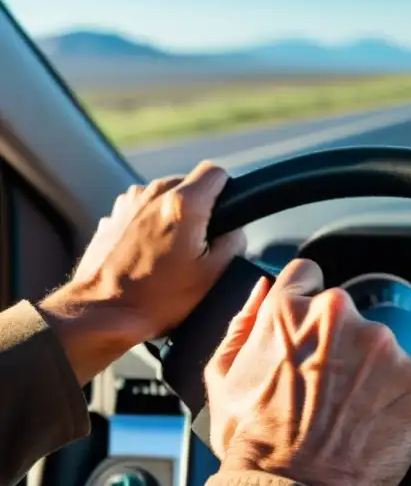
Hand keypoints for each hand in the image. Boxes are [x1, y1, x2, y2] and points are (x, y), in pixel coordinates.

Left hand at [38, 161, 245, 383]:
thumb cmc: (156, 298)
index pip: (214, 171)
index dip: (225, 190)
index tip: (223, 214)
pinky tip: (146, 253)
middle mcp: (153, 194)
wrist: (101, 314)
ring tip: (168, 252)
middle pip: (188, 183)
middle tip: (196, 244)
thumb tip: (235, 230)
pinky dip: (149, 224)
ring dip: (171, 215)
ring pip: (164, 196)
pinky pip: (142, 210)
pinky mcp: (112, 216)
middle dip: (198, 207)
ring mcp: (128, 203)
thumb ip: (233, 243)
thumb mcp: (211, 275)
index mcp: (182, 204)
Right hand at [204, 259, 410, 485]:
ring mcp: (383, 344)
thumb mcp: (224, 380)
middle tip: (325, 388)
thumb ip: (242, 324)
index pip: (306, 275)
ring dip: (371, 370)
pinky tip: (375, 421)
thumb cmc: (256, 444)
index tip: (310, 327)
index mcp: (289, 310)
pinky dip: (399, 396)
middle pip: (346, 315)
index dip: (305, 299)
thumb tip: (261, 289)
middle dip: (339, 344)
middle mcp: (339, 315)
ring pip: (381, 347)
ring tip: (349, 411)